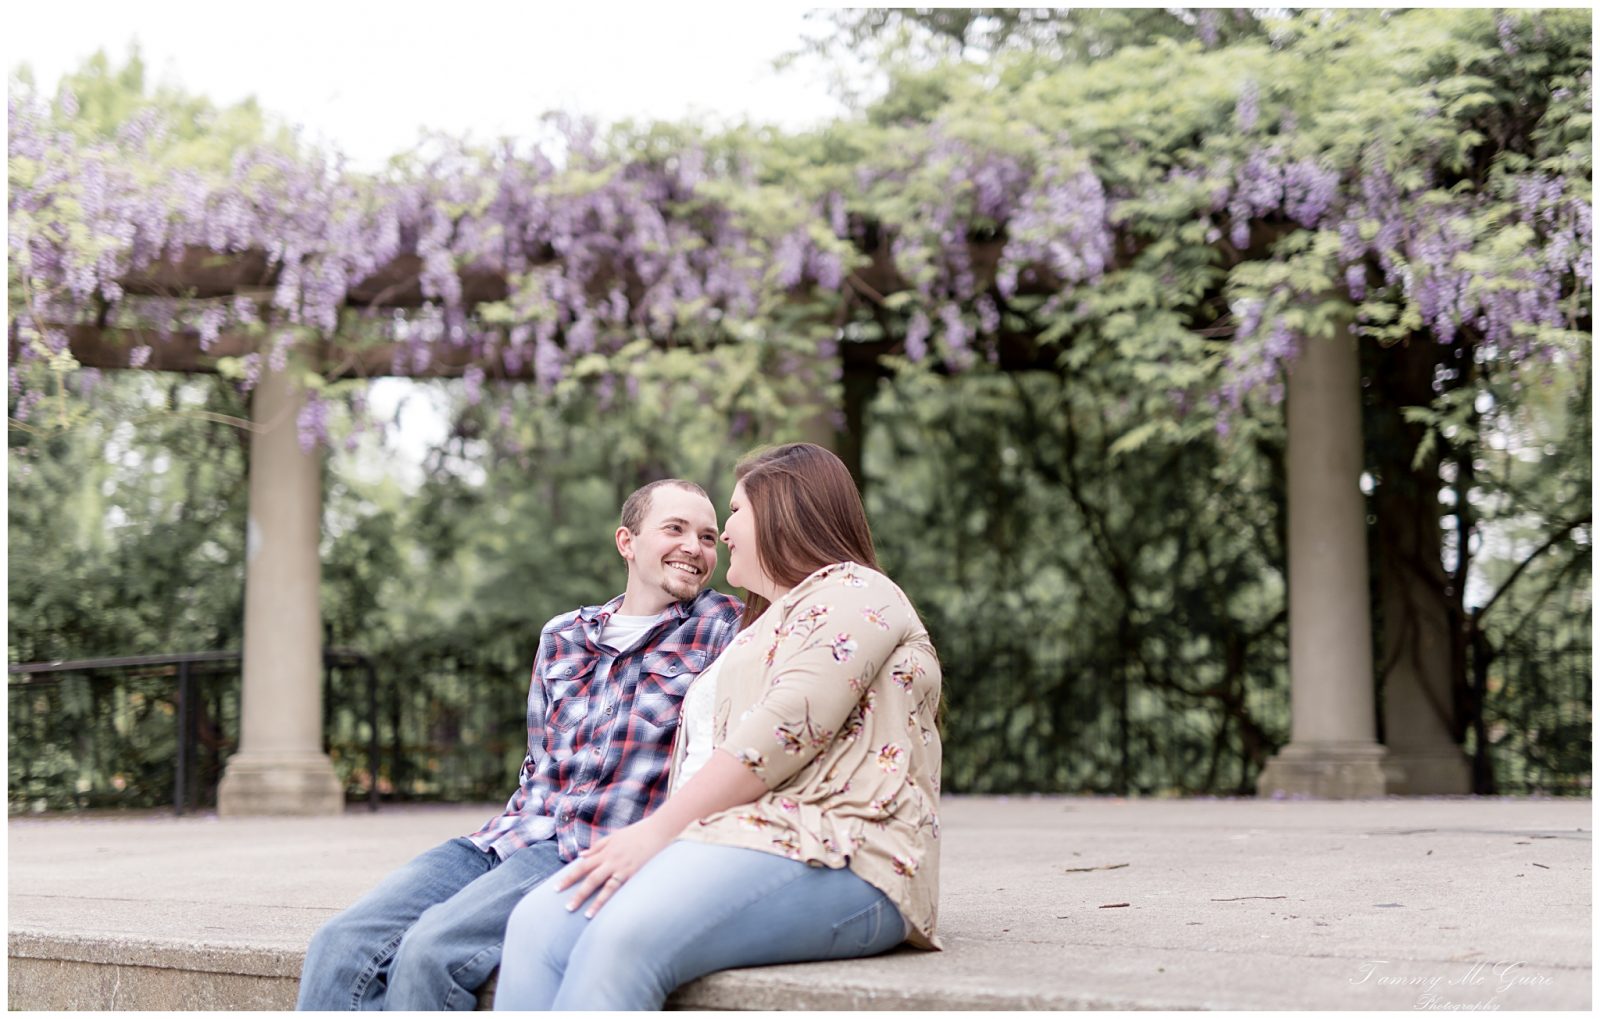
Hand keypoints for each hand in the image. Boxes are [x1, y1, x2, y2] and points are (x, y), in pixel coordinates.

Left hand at [554, 815, 677, 916]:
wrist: (658, 829)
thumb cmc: (637, 832)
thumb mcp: (614, 836)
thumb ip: (597, 847)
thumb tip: (581, 856)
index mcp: (604, 851)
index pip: (582, 866)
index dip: (569, 877)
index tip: (557, 888)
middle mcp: (611, 860)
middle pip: (590, 878)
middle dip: (578, 893)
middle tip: (567, 908)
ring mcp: (623, 866)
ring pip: (605, 886)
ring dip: (595, 901)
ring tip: (586, 915)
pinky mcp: (635, 872)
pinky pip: (622, 887)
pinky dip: (614, 897)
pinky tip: (609, 908)